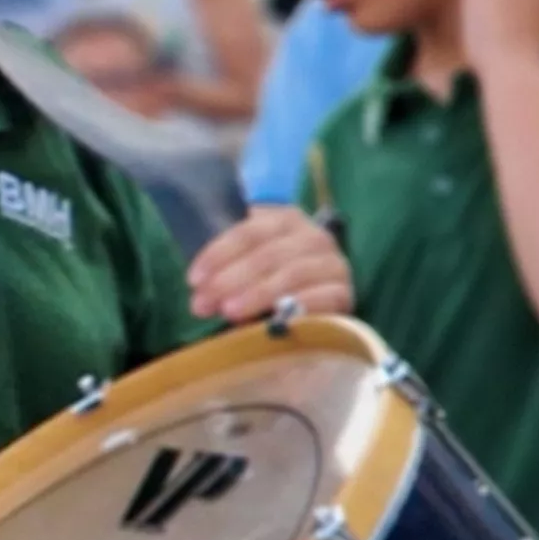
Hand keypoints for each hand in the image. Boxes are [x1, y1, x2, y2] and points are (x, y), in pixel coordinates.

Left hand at [186, 206, 356, 323]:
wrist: (311, 299)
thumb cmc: (264, 278)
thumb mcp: (244, 261)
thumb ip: (225, 263)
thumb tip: (200, 285)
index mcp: (284, 219)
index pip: (249, 231)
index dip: (218, 254)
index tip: (194, 280)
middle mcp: (313, 236)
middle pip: (268, 254)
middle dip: (230, 279)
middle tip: (202, 304)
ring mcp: (332, 263)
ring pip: (293, 274)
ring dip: (257, 294)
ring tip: (229, 312)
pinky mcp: (344, 292)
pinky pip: (323, 297)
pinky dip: (296, 307)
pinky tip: (272, 320)